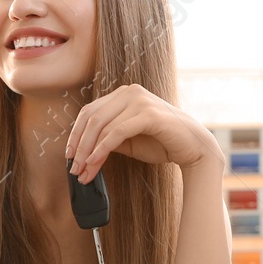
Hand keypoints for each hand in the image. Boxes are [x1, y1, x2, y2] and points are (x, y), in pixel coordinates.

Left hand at [66, 84, 224, 182]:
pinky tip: (95, 163)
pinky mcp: (148, 113)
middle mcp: (130, 92)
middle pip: (92, 118)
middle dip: (79, 146)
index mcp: (123, 94)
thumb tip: (81, 151)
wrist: (193, 147)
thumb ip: (107, 138)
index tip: (69, 155)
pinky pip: (117, 132)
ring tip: (84, 171)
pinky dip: (102, 149)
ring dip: (89, 152)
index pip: (89, 111)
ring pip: (102, 126)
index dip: (75, 134)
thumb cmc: (161, 142)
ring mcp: (139, 100)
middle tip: (74, 168)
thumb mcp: (127, 140)